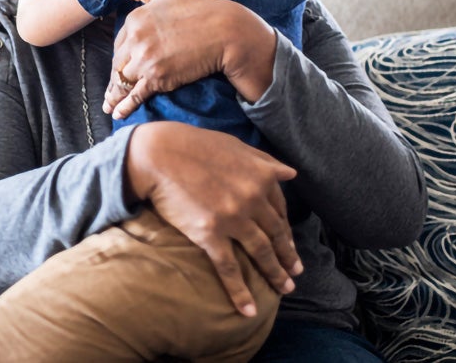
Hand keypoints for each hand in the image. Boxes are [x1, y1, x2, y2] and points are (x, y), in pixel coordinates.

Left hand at [104, 0, 276, 118]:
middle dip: (114, 79)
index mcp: (135, 18)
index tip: (120, 67)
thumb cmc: (201, 9)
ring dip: (114, 95)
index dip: (120, 57)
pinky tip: (117, 113)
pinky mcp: (158, 78)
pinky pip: (134, 95)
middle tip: (110, 92)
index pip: (119, 43)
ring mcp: (145, 59)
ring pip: (122, 81)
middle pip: (118, 64)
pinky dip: (124, 106)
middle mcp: (136, 39)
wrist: (226, 31)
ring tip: (108, 106)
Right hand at [125, 121, 302, 316]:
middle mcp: (253, 199)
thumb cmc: (195, 145)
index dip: (287, 230)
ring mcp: (233, 218)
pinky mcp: (210, 234)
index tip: (290, 243)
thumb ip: (264, 161)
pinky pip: (230, 268)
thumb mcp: (236, 146)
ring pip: (261, 252)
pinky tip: (248, 309)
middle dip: (288, 255)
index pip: (280, 209)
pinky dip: (240, 292)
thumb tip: (290, 173)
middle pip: (276, 234)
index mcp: (261, 177)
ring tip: (285, 288)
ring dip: (275, 273)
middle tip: (295, 271)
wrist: (159, 153)